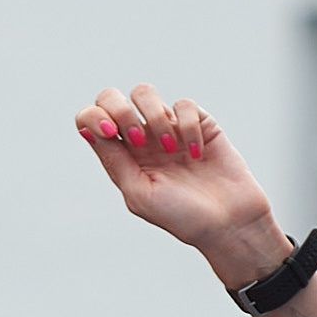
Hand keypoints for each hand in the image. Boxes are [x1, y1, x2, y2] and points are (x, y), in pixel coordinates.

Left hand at [75, 84, 281, 275]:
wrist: (229, 223)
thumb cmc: (182, 217)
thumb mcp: (140, 194)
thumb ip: (114, 160)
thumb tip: (87, 128)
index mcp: (120, 156)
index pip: (91, 119)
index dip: (93, 117)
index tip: (112, 133)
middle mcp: (140, 138)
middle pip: (111, 97)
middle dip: (119, 109)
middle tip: (138, 139)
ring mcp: (168, 128)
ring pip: (143, 93)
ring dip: (152, 116)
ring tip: (169, 148)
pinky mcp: (198, 123)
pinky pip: (183, 104)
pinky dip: (188, 127)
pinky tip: (196, 153)